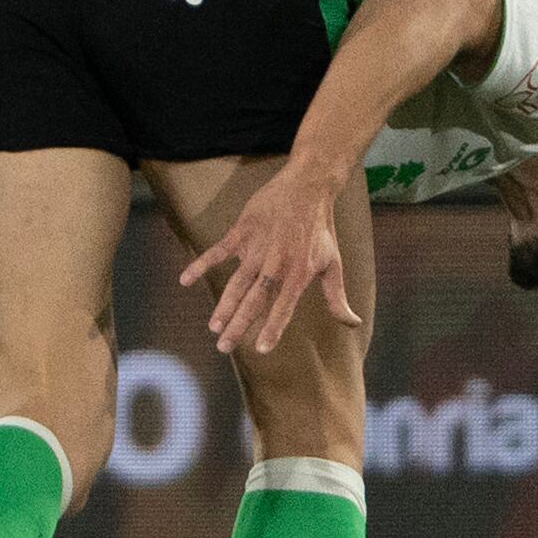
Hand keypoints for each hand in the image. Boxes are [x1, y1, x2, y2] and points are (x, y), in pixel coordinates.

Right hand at [176, 160, 358, 357]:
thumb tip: (353, 323)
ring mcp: (258, 247)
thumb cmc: (321, 231)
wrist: (308, 188)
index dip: (273, 328)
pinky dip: (201, 264)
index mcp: (299, 274)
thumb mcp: (333, 263)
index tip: (260, 349)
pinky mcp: (242, 231)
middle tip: (223, 347)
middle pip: (255, 299)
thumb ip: (337, 297)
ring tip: (213, 326)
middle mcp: (277, 263)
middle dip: (239, 324)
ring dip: (224, 304)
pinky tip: (185, 280)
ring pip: (237, 281)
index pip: (284, 307)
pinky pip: (218, 250)